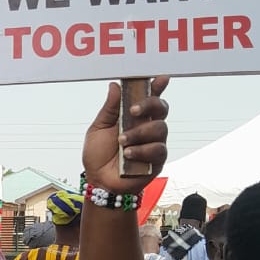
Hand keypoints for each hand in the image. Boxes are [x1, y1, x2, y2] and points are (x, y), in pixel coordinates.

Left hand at [82, 77, 168, 193]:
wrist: (99, 180)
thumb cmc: (98, 154)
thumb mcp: (99, 128)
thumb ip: (110, 108)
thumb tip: (115, 86)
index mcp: (135, 116)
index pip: (150, 97)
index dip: (158, 86)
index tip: (161, 78)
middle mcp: (147, 127)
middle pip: (161, 108)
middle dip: (149, 105)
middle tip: (133, 111)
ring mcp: (154, 143)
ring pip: (160, 128)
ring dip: (139, 133)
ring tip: (122, 142)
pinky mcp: (157, 160)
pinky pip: (158, 149)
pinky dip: (142, 150)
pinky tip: (128, 155)